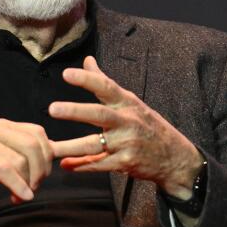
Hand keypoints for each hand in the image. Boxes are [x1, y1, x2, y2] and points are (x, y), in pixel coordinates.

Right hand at [0, 119, 52, 226]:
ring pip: (21, 159)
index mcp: (3, 126)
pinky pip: (6, 169)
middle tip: (33, 189)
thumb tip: (56, 153)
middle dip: (40, 171)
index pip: (39, 134)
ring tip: (20, 196)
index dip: (46, 158)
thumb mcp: (5, 160)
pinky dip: (18, 185)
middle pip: (34, 145)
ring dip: (27, 183)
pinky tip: (20, 198)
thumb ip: (26, 155)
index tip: (40, 178)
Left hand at [49, 56, 203, 198]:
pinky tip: (66, 165)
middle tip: (52, 109)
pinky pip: (100, 165)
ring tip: (50, 148)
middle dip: (75, 111)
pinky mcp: (126, 163)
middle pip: (99, 114)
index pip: (106, 87)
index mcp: (127, 103)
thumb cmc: (147, 125)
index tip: (66, 74)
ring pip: (95, 144)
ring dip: (72, 147)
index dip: (86, 80)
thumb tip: (87, 60)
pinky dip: (82, 166)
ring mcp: (127, 143)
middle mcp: (127, 121)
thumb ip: (104, 82)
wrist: (176, 158)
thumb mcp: (130, 101)